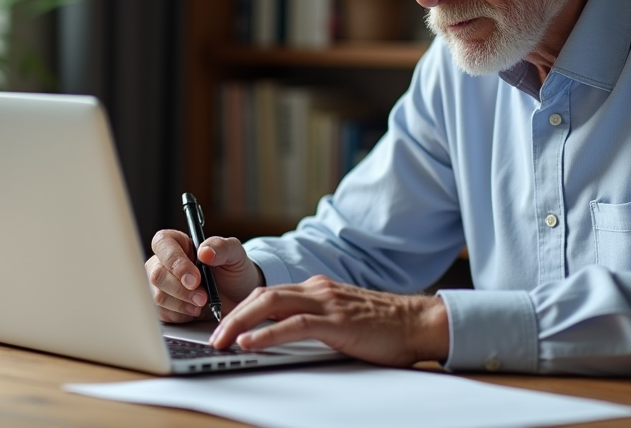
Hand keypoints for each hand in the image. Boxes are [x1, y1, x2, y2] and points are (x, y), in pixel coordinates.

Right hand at [145, 229, 263, 322]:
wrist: (238, 298)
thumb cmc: (234, 271)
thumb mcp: (235, 254)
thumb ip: (221, 247)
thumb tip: (204, 251)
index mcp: (178, 243)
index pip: (163, 244)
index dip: (175, 262)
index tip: (194, 278)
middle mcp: (164, 262)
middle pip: (157, 275)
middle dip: (181, 289)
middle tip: (203, 297)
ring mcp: (161, 285)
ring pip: (157, 296)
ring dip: (182, 304)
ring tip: (202, 303)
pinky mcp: (162, 306)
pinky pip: (162, 313)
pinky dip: (181, 314)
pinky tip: (195, 310)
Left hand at [209, 275, 449, 366]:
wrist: (417, 323)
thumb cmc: (383, 327)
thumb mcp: (341, 318)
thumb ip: (315, 320)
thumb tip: (284, 336)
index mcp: (317, 289)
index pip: (269, 292)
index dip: (241, 308)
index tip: (222, 326)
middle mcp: (318, 289)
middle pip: (263, 295)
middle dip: (232, 315)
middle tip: (213, 335)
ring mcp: (327, 303)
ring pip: (272, 304)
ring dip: (241, 323)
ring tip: (221, 340)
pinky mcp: (337, 322)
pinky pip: (294, 325)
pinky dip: (267, 333)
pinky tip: (250, 343)